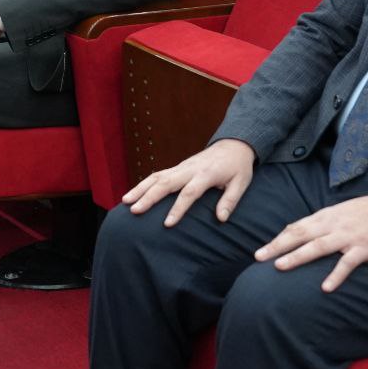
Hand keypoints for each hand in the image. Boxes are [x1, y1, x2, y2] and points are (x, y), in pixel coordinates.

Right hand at [124, 138, 255, 226]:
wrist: (233, 144)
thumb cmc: (238, 167)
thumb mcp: (241, 182)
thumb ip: (230, 200)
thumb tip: (221, 218)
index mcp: (206, 174)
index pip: (189, 192)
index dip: (178, 208)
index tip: (167, 223)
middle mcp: (190, 169)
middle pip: (166, 183)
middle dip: (149, 197)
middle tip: (135, 211)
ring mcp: (181, 167)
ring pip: (157, 177)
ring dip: (140, 188)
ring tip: (125, 202)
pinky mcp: (177, 167)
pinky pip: (157, 175)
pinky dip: (144, 184)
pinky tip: (133, 194)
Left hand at [253, 194, 367, 292]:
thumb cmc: (367, 212)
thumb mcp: (340, 212)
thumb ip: (320, 222)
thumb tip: (296, 230)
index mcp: (326, 216)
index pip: (297, 227)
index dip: (278, 239)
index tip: (261, 251)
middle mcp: (333, 225)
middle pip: (301, 235)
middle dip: (278, 246)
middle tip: (259, 257)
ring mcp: (348, 236)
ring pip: (318, 246)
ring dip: (298, 256)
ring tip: (280, 266)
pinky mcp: (364, 248)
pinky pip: (347, 263)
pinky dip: (336, 275)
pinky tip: (325, 287)